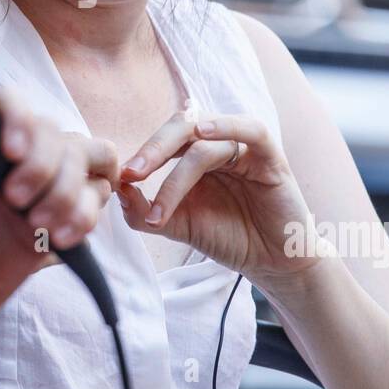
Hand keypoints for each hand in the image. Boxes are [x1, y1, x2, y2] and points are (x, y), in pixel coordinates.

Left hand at [0, 89, 108, 346]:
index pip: (8, 105)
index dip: (20, 119)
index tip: (11, 152)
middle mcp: (14, 158)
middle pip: (59, 135)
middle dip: (48, 170)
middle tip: (17, 204)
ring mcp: (41, 187)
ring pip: (88, 162)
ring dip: (73, 194)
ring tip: (40, 227)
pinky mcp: (58, 219)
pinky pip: (94, 201)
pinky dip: (86, 217)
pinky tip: (58, 240)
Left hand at [116, 110, 331, 287]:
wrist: (270, 262)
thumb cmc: (227, 237)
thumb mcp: (179, 226)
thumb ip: (146, 211)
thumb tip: (118, 190)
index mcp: (192, 155)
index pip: (162, 140)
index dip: (140, 154)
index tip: (118, 178)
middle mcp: (216, 145)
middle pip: (180, 128)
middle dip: (152, 149)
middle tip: (132, 173)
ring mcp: (242, 148)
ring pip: (205, 142)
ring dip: (179, 172)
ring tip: (162, 206)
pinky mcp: (270, 157)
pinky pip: (252, 130)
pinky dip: (228, 126)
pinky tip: (204, 135)